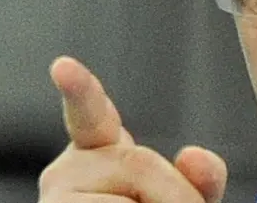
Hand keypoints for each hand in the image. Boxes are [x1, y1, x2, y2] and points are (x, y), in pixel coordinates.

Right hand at [38, 56, 227, 202]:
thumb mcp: (184, 199)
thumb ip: (200, 179)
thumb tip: (195, 156)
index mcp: (97, 149)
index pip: (89, 114)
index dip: (80, 90)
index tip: (63, 66)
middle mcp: (66, 171)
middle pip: (140, 163)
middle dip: (175, 194)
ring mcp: (56, 200)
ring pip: (126, 202)